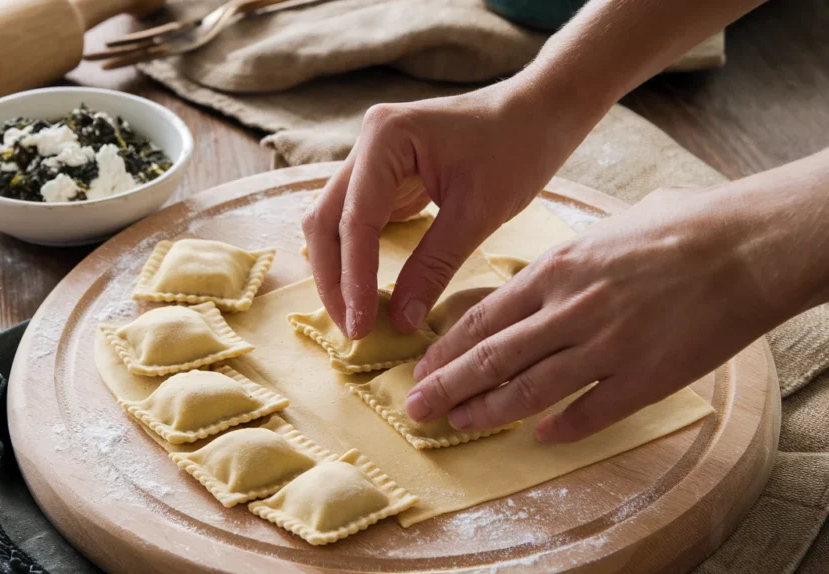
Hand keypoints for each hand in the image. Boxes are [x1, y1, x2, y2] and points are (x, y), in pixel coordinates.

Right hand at [301, 77, 591, 338]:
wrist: (540, 111)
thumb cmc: (518, 148)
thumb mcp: (478, 213)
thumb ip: (434, 266)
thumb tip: (401, 322)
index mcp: (385, 138)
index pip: (355, 220)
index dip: (354, 279)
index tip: (361, 326)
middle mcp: (367, 143)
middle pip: (325, 221)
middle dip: (334, 279)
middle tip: (352, 330)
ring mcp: (370, 159)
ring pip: (332, 223)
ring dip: (338, 271)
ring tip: (355, 318)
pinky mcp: (382, 176)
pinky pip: (354, 222)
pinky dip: (355, 258)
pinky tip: (365, 292)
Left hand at [407, 184, 796, 442]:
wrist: (748, 244)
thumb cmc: (682, 226)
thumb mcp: (606, 228)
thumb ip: (568, 258)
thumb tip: (548, 271)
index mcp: (557, 269)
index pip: (483, 317)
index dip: (447, 349)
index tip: (422, 368)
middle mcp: (571, 310)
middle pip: (492, 358)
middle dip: (447, 386)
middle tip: (415, 409)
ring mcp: (606, 347)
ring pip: (530, 390)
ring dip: (487, 411)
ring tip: (456, 425)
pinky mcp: (645, 377)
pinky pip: (591, 412)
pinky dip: (561, 428)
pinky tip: (539, 437)